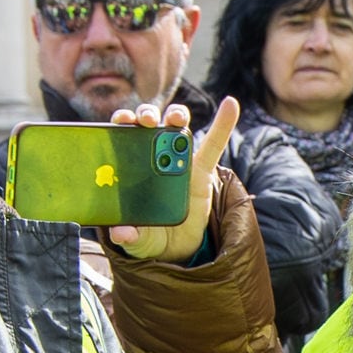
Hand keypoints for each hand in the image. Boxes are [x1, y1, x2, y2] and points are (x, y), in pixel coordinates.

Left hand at [105, 98, 239, 263]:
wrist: (179, 248)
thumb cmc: (152, 237)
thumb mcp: (140, 241)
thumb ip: (131, 238)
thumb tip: (122, 234)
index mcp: (130, 167)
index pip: (122, 136)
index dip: (122, 122)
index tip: (122, 121)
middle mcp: (152, 156)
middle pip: (148, 124)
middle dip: (146, 115)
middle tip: (145, 121)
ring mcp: (179, 160)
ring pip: (176, 127)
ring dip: (176, 114)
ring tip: (176, 118)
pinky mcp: (203, 170)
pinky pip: (214, 143)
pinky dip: (224, 123)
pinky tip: (230, 104)